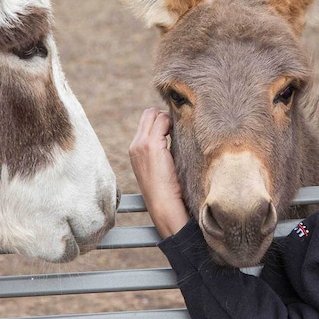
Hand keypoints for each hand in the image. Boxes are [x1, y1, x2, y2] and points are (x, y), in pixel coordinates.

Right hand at [130, 108, 188, 238]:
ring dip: (170, 120)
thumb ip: (159, 150)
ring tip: (180, 134)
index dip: (161, 120)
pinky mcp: (151, 146)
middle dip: (165, 115)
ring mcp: (141, 144)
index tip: (174, 130)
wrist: (163, 206)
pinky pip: (163, 121)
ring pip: (155, 114)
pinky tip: (182, 137)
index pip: (146, 120)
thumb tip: (173, 135)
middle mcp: (135, 144)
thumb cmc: (166, 190)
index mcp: (135, 149)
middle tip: (178, 129)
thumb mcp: (158, 166)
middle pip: (149, 113)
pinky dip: (173, 124)